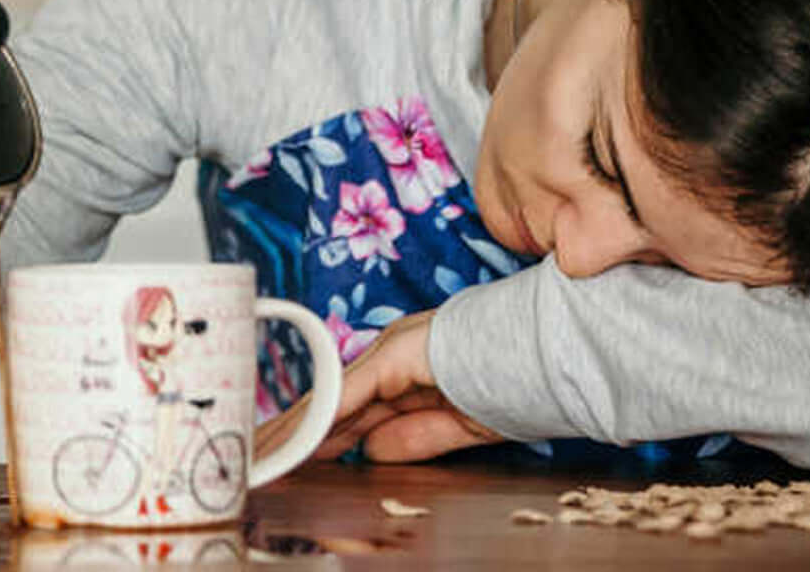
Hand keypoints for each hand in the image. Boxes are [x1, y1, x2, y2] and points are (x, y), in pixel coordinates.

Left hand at [253, 312, 503, 462]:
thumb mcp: (459, 426)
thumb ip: (416, 438)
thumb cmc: (519, 382)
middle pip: (329, 404)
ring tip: (258, 455)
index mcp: (407, 371)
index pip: (349, 409)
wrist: (555, 354)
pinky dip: (320, 421)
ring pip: (328, 399)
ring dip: (292, 431)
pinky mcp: (395, 355)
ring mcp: (390, 351)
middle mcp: (390, 356)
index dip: (316, 437)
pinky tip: (294, 442)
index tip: (286, 459)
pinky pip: (348, 394)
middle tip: (255, 458)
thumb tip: (371, 452)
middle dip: (292, 435)